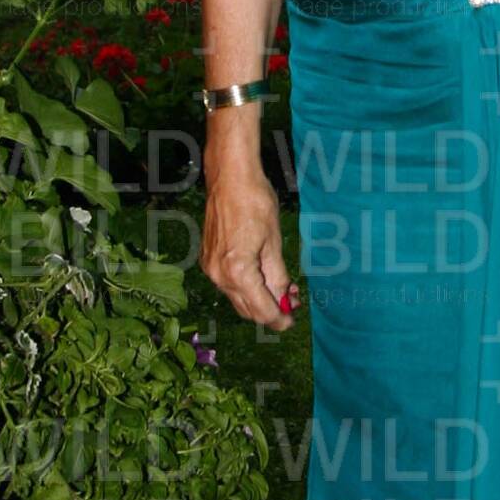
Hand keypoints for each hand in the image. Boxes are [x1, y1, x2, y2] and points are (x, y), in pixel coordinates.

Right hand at [200, 164, 298, 330]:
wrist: (229, 179)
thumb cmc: (255, 203)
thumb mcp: (274, 242)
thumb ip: (277, 276)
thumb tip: (284, 299)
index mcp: (238, 272)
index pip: (261, 309)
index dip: (279, 319)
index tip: (292, 320)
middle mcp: (219, 275)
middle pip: (246, 309)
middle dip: (269, 311)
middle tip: (292, 305)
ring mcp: (210, 268)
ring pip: (236, 298)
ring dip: (258, 300)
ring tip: (282, 290)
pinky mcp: (208, 260)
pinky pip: (228, 284)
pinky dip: (245, 287)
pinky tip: (261, 277)